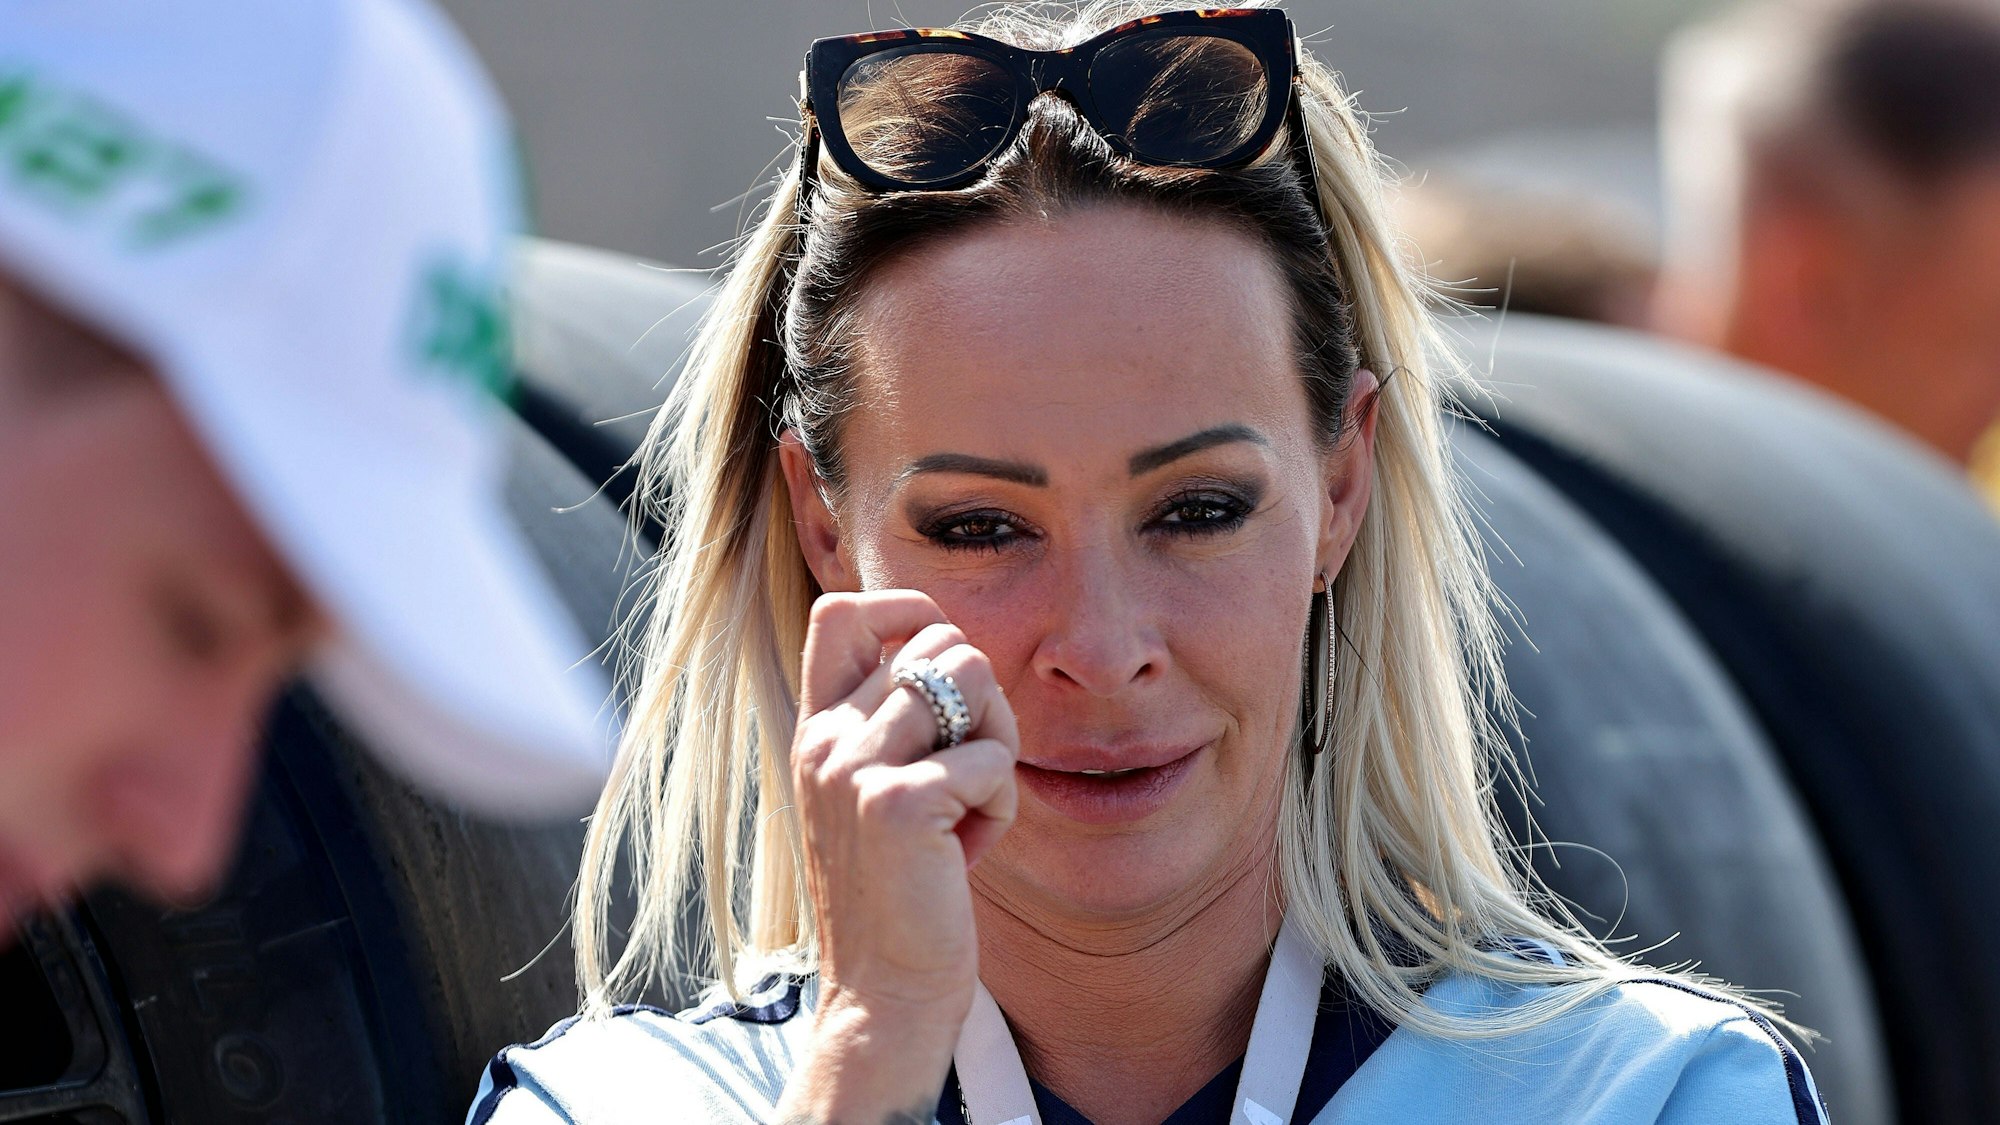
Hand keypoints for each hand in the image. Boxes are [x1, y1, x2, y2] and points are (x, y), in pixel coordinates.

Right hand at [777, 590, 1018, 1119]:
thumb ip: (894, 721)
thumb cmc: (900, 892)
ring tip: (970, 808)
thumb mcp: (877, 792)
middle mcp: (826, 738)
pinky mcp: (898, 804)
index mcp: (816, 729)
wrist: (883, 994)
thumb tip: (955, 649)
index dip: (912, 614)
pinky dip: (1001, 804)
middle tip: (970, 772)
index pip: (844, 609)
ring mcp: (855, 768)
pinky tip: (970, 852)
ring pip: (974, 679)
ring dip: (997, 746)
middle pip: (941, 642)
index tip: (948, 671)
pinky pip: (993, 757)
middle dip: (983, 700)